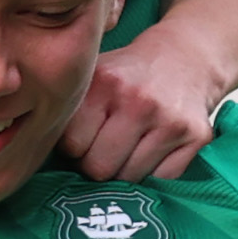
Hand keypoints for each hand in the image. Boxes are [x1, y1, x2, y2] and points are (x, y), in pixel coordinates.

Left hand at [66, 26, 233, 182]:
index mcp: (105, 83)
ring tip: (129, 147)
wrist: (186, 57)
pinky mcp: (197, 136)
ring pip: (129, 179)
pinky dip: (153, 175)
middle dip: (97, 163)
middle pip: (98, 169)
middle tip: (105, 147)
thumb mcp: (93, 76)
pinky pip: (161, 181)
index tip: (85, 136)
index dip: (74, 147)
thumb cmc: (128, 74)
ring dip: (124, 171)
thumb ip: (69, 110)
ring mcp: (171, 121)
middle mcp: (139, 101)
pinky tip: (152, 151)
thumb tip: (40, 153)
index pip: (71, 146)